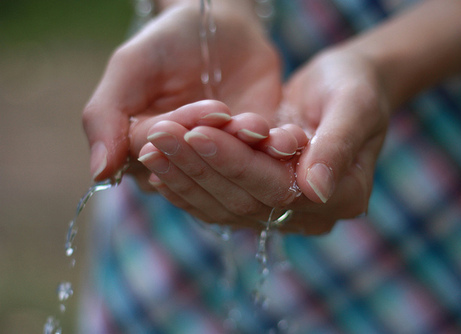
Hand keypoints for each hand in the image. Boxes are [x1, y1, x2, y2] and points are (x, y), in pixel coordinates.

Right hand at [82, 3, 281, 183]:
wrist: (222, 25)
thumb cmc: (170, 42)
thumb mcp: (131, 67)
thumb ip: (105, 115)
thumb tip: (98, 173)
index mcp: (144, 147)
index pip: (158, 154)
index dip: (181, 131)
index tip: (201, 107)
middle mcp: (182, 161)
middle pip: (195, 166)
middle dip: (213, 140)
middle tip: (223, 110)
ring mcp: (219, 158)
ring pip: (231, 168)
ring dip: (245, 147)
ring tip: (255, 124)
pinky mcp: (253, 151)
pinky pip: (263, 160)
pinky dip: (275, 149)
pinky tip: (285, 139)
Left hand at [138, 46, 390, 233]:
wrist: (348, 87)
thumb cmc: (356, 88)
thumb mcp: (355, 106)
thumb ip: (337, 145)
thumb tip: (313, 188)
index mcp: (343, 196)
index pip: (278, 187)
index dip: (235, 162)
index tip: (196, 133)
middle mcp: (313, 214)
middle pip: (246, 200)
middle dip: (200, 167)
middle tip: (159, 137)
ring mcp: (286, 212)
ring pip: (227, 206)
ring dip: (185, 177)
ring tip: (150, 148)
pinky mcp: (263, 201)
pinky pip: (220, 203)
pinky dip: (189, 187)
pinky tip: (160, 169)